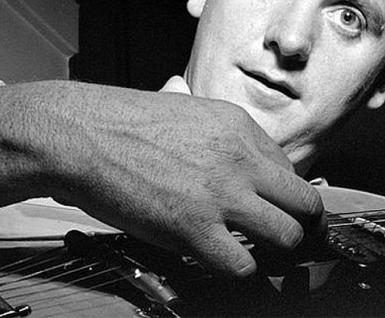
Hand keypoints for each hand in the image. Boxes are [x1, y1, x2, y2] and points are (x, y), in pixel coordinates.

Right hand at [0, 81, 324, 277]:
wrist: (78, 133)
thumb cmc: (117, 124)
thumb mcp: (183, 113)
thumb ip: (217, 139)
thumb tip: (232, 166)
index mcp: (238, 128)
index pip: (291, 170)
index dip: (284, 197)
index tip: (276, 210)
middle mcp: (240, 159)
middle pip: (306, 204)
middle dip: (303, 227)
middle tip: (289, 241)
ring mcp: (222, 195)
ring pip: (289, 236)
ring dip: (277, 252)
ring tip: (258, 255)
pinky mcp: (196, 228)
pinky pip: (245, 265)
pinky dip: (241, 271)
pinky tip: (223, 262)